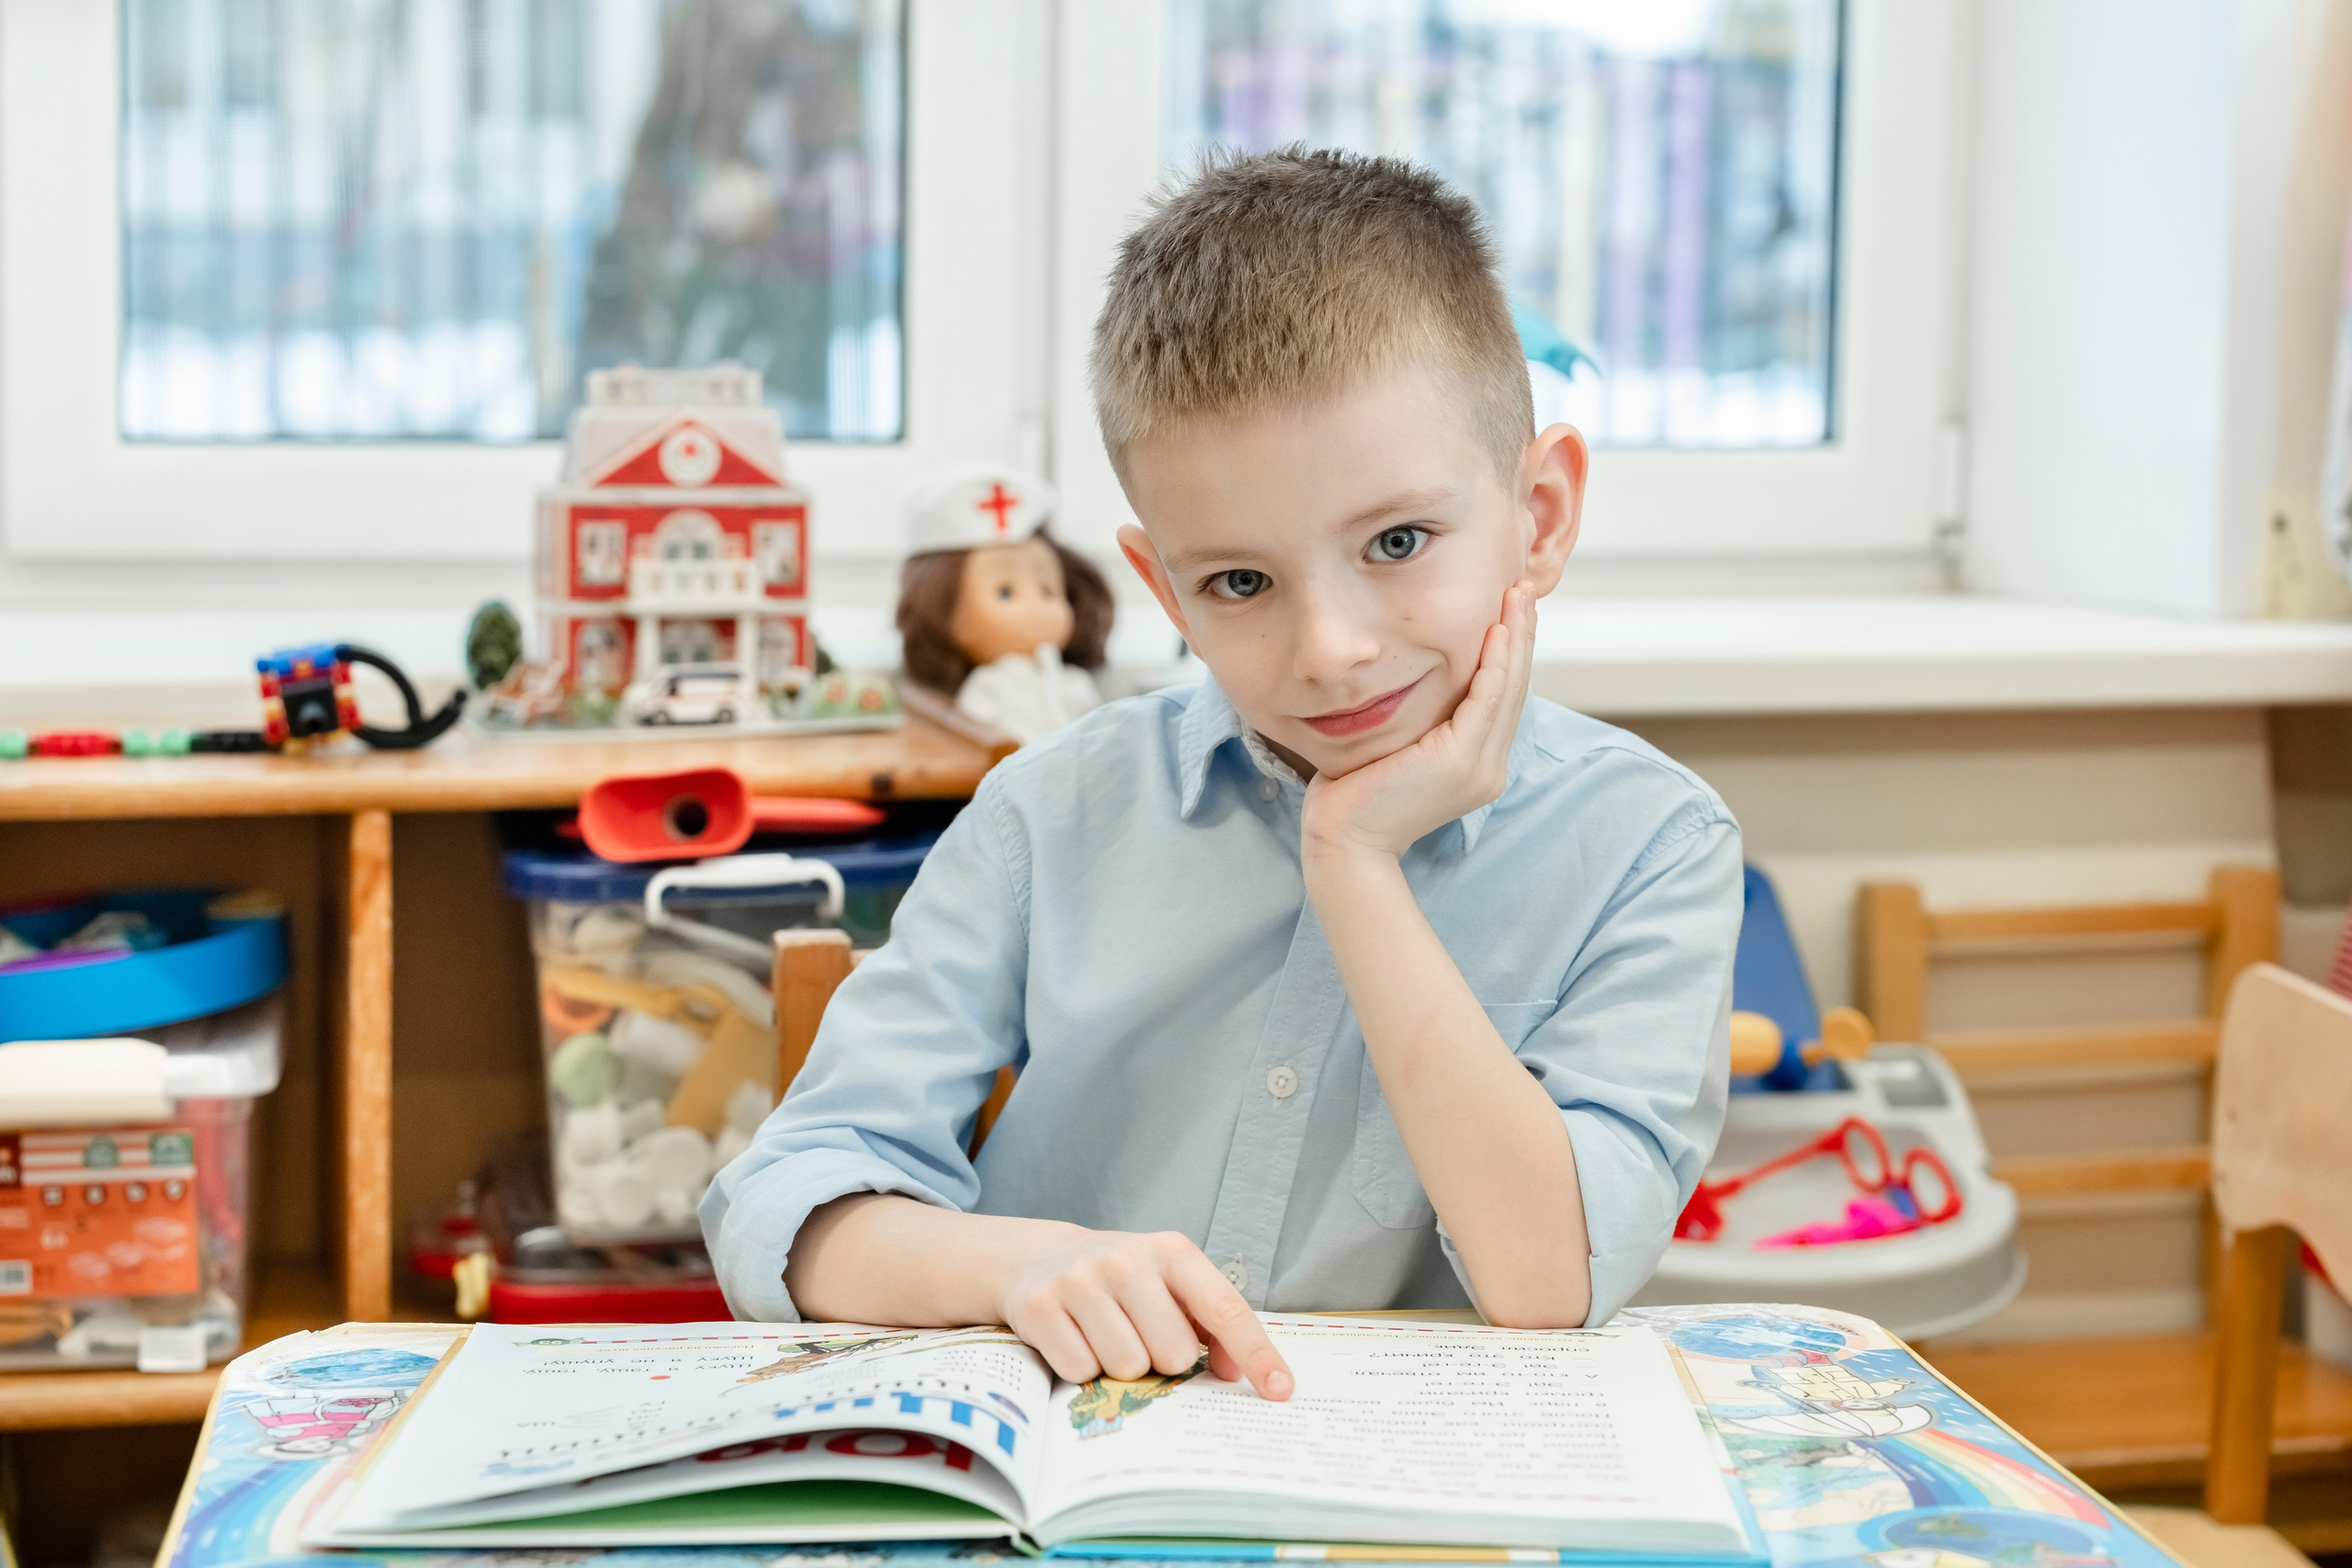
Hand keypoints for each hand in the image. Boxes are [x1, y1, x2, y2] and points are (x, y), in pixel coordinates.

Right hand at [995, 1225, 1293, 1399]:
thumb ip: (1210, 1325)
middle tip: (1141, 1337)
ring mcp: (1080, 1280)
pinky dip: (1082, 1369)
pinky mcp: (1039, 1307)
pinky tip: (1076, 1338)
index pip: (1226, 1309)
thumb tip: (1235, 1372)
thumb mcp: (1171, 1286)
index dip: (1257, 1354)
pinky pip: (1081, 1371)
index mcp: (1172, 1252)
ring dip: (1121, 1367)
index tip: (1281, 1391)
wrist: (1039, 1258)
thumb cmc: (1122, 1282)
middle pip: (1174, 1354)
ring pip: (1127, 1367)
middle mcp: (1127, 1260)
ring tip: (1106, 1336)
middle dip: (1163, 1361)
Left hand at [1300, 581, 1536, 866]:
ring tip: (1518, 595)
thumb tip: (1414, 679)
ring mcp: (1479, 766)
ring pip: (1508, 689)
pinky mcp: (1461, 760)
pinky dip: (1495, 663)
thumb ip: (1420, 721)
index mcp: (1476, 765)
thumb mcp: (1398, 749)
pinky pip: (1487, 700)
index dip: (1509, 652)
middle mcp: (1488, 767)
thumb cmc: (1356, 796)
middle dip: (1520, 634)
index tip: (1508, 610)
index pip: (1501, 698)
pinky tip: (1496, 630)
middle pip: (1514, 688)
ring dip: (1515, 637)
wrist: (1344, 842)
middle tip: (1524, 588)